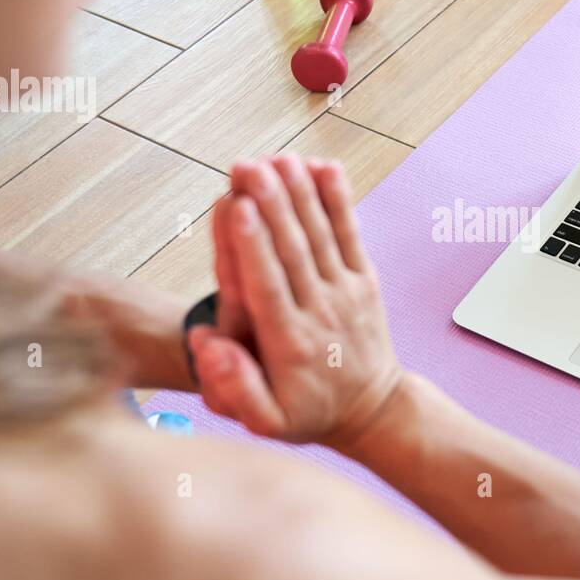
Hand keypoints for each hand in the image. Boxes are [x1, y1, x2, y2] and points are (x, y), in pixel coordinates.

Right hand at [188, 154, 403, 445]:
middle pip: (292, 251)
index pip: (268, 286)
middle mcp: (320, 311)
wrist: (372, 409)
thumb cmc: (308, 413)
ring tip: (277, 157)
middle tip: (247, 165)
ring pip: (321, 235)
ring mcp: (345, 291)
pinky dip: (338, 200)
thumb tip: (207, 344)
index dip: (252, 245)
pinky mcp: (363, 279)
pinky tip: (323, 166)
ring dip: (300, 193)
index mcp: (290, 343)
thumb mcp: (267, 422)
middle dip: (271, 205)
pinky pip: (350, 234)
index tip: (238, 207)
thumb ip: (234, 387)